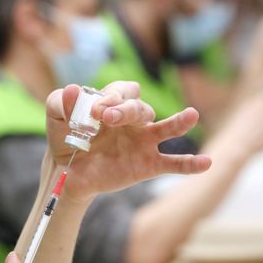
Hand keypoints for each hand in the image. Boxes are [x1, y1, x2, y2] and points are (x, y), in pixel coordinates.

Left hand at [45, 82, 211, 201]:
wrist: (67, 172)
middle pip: (140, 107)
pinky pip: (174, 163)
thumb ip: (60, 102)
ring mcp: (143, 142)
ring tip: (191, 116)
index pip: (123, 90)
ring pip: (166, 128)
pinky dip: (191, 164)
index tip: (96, 110)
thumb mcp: (55, 117)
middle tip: (108, 118)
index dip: (112, 96)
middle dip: (126, 110)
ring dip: (179, 122)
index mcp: (114, 103)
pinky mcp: (148, 165)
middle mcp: (133, 120)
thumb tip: (73, 90)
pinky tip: (206, 163)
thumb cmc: (66, 137)